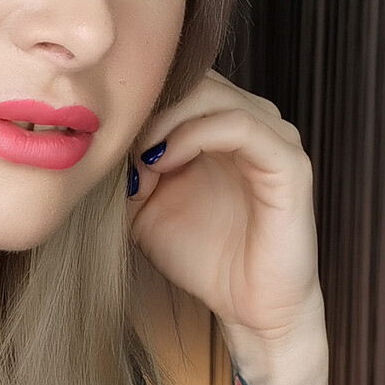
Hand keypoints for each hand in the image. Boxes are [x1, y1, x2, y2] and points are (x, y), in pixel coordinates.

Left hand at [126, 68, 323, 347]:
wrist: (248, 308)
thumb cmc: (201, 256)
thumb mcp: (142, 205)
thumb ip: (123, 167)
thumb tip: (95, 136)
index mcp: (218, 124)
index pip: (177, 77)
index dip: (138, 97)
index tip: (104, 133)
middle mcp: (250, 121)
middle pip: (193, 76)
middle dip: (148, 105)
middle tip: (117, 144)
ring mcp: (274, 138)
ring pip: (213, 92)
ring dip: (164, 118)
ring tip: (139, 158)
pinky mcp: (289, 162)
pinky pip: (240, 125)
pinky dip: (195, 134)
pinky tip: (164, 161)